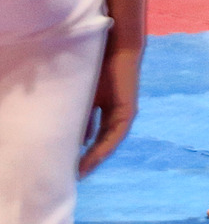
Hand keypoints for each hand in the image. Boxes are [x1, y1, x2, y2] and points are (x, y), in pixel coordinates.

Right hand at [78, 38, 141, 177]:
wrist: (118, 48)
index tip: (65, 167)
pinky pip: (117, 134)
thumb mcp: (83, 95)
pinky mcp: (128, 111)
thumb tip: (68, 135)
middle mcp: (114, 114)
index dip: (79, 152)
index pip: (91, 138)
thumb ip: (79, 113)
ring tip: (79, 172)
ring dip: (95, 157)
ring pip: (108, 142)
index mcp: (103, 110)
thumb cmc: (97, 66)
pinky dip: (105, 147)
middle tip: (70, 175)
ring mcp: (123, 113)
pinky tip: (94, 158)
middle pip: (99, 143)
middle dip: (86, 160)